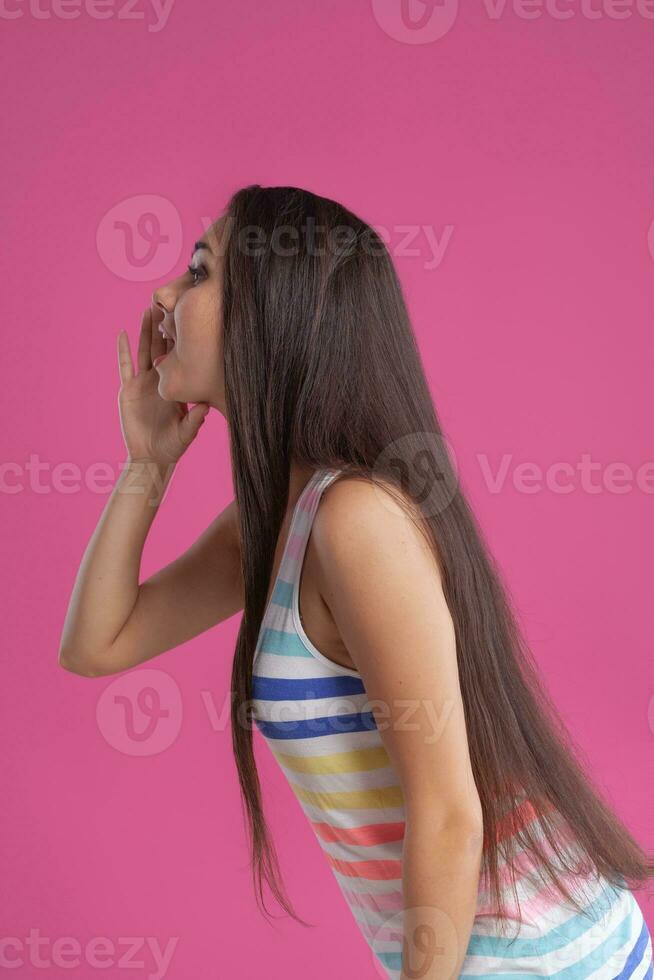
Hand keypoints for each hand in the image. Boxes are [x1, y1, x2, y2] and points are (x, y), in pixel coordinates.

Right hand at [117, 307, 209, 465]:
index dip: (182, 340)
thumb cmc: (172, 447)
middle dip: (164, 326)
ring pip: (144, 351)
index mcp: (176, 385)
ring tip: (148, 309)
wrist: (150, 457)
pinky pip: (124, 366)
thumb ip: (194, 420)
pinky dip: (123, 350)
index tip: (187, 320)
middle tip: (167, 303)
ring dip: (146, 331)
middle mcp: (160, 380)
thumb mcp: (186, 434)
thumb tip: (206, 406)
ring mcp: (143, 383)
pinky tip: (122, 333)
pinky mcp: (128, 389)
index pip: (180, 358)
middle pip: (162, 347)